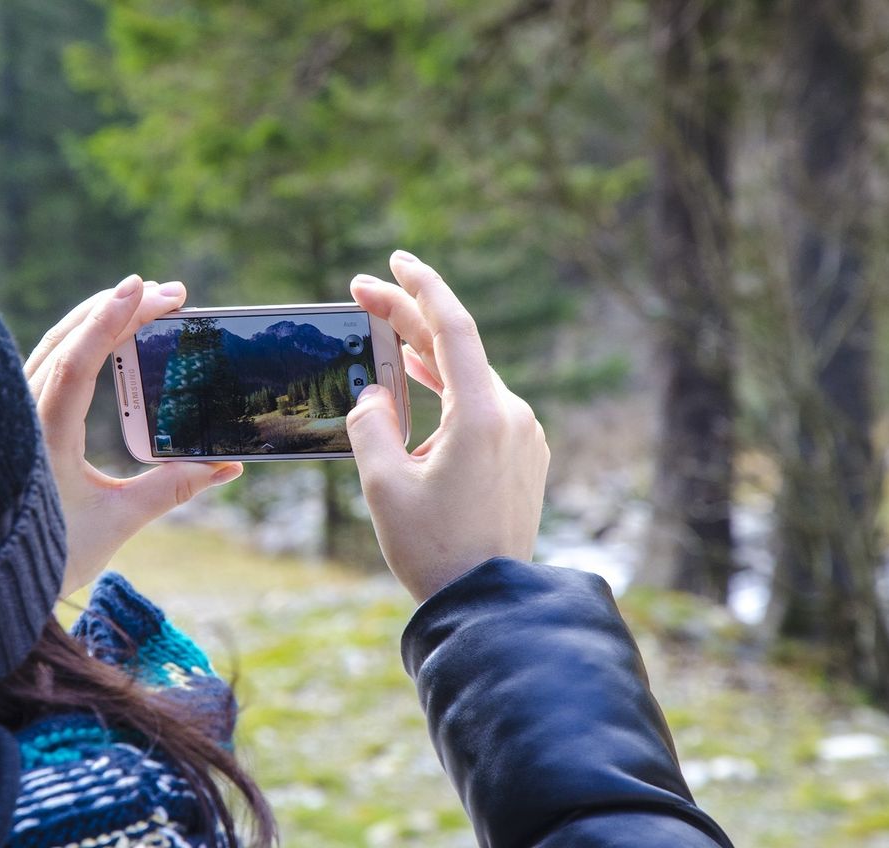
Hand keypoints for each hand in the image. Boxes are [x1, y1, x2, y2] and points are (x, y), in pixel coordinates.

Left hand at [25, 275, 243, 594]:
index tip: (143, 287)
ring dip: (98, 318)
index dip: (111, 320)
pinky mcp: (20, 420)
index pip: (77, 362)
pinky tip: (105, 335)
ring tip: (143, 300)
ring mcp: (17, 414)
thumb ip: (172, 488)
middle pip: (68, 341)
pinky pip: (49, 365)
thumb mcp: (118, 522)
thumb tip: (226, 466)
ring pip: (55, 347)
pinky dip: (80, 341)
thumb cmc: (51, 555)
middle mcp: (24, 416)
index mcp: (44, 437)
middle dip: (118, 308)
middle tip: (170, 293)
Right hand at [346, 251, 549, 602]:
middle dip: (409, 319)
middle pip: (457, 349)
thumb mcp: (383, 485)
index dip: (421, 287)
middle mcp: (513, 416)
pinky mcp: (524, 457)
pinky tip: (419, 390)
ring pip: (469, 379)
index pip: (453, 327)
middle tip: (364, 294)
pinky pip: (482, 408)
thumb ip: (371, 425)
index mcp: (482, 415)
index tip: (395, 261)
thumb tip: (374, 394)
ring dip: (426, 357)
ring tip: (386, 336)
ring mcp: (524, 437)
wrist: (489, 604)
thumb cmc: (434, 549)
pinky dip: (447, 391)